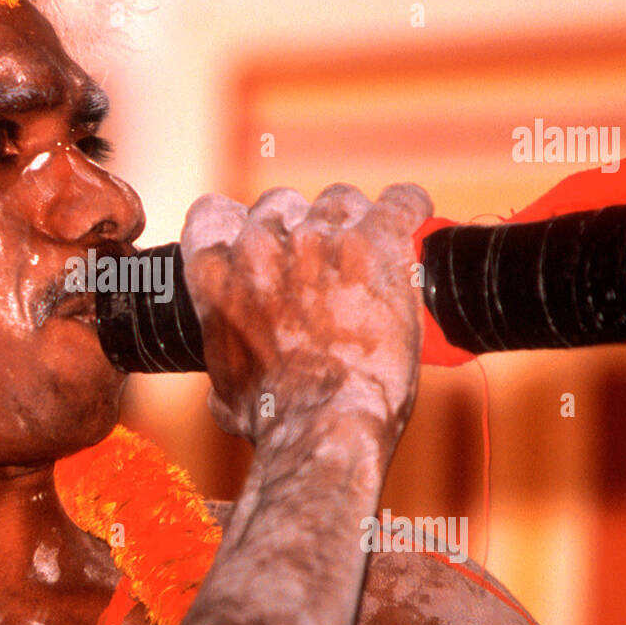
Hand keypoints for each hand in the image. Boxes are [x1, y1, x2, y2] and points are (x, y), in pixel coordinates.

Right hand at [179, 183, 432, 449]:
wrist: (322, 424)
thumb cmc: (274, 417)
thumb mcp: (226, 390)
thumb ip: (225, 361)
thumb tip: (230, 382)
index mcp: (215, 273)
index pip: (214, 214)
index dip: (239, 227)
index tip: (260, 245)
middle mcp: (261, 244)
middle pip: (281, 203)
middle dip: (300, 227)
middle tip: (322, 262)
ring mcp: (318, 239)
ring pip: (338, 200)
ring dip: (353, 221)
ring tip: (370, 250)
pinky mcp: (374, 244)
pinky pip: (399, 203)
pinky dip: (408, 208)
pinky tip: (412, 219)